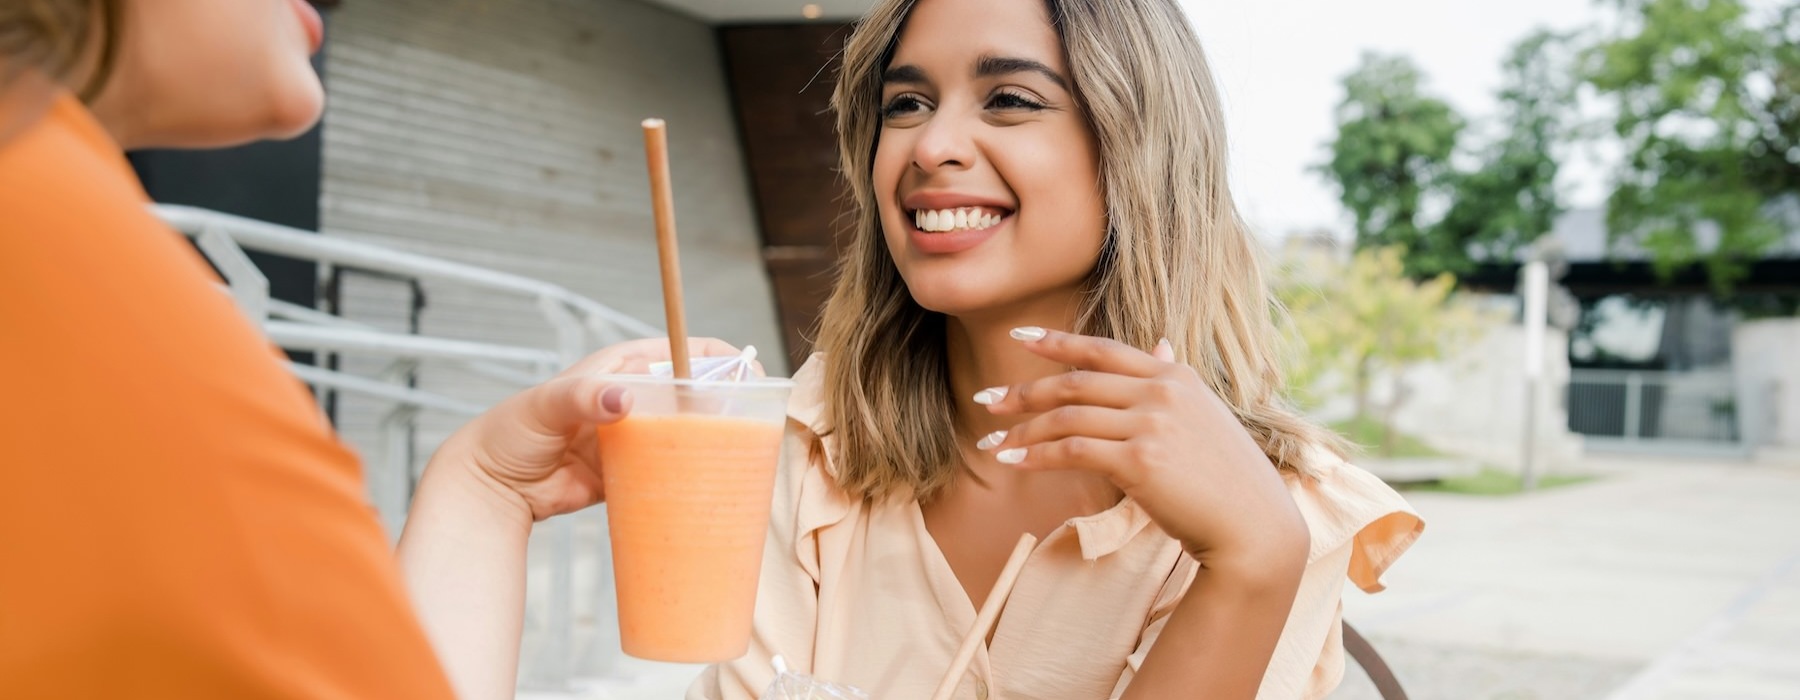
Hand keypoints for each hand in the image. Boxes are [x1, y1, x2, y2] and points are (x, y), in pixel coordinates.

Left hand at [433, 337, 749, 522]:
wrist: (492, 486)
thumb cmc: (512, 432)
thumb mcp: (546, 406)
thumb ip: (583, 397)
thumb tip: (624, 398)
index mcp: (619, 369)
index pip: (678, 353)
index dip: (716, 359)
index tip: (749, 372)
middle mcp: (632, 399)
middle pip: (691, 394)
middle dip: (724, 402)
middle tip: (753, 422)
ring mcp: (633, 437)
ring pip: (684, 433)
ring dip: (710, 441)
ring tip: (741, 454)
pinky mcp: (630, 472)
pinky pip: (668, 470)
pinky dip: (689, 475)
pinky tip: (709, 485)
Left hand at [975, 328, 1307, 573]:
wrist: (1253, 525)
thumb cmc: (1226, 478)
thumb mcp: (1203, 416)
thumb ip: (1173, 381)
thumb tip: (1159, 345)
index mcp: (1175, 376)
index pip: (1103, 350)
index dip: (1058, 342)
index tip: (1021, 337)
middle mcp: (1162, 392)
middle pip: (1075, 383)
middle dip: (1024, 391)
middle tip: (987, 400)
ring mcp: (1151, 424)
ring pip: (1067, 417)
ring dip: (1022, 431)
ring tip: (992, 445)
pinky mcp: (1140, 462)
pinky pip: (1072, 451)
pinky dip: (1035, 456)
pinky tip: (1012, 464)